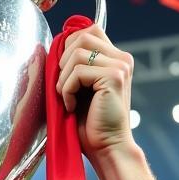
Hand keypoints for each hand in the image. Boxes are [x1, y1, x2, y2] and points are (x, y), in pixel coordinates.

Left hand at [56, 25, 134, 156]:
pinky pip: (78, 71)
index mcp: (116, 59)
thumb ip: (76, 65)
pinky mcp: (114, 77)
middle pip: (82, 37)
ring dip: (64, 78)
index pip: (90, 31)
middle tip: (63, 88)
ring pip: (78, 53)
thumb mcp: (81, 88)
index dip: (69, 46)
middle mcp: (122, 59)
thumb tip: (56, 46)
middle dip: (63, 62)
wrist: (106, 148)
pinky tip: (72, 106)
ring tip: (67, 98)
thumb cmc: (91, 124)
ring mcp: (120, 66)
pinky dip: (67, 90)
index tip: (62, 72)